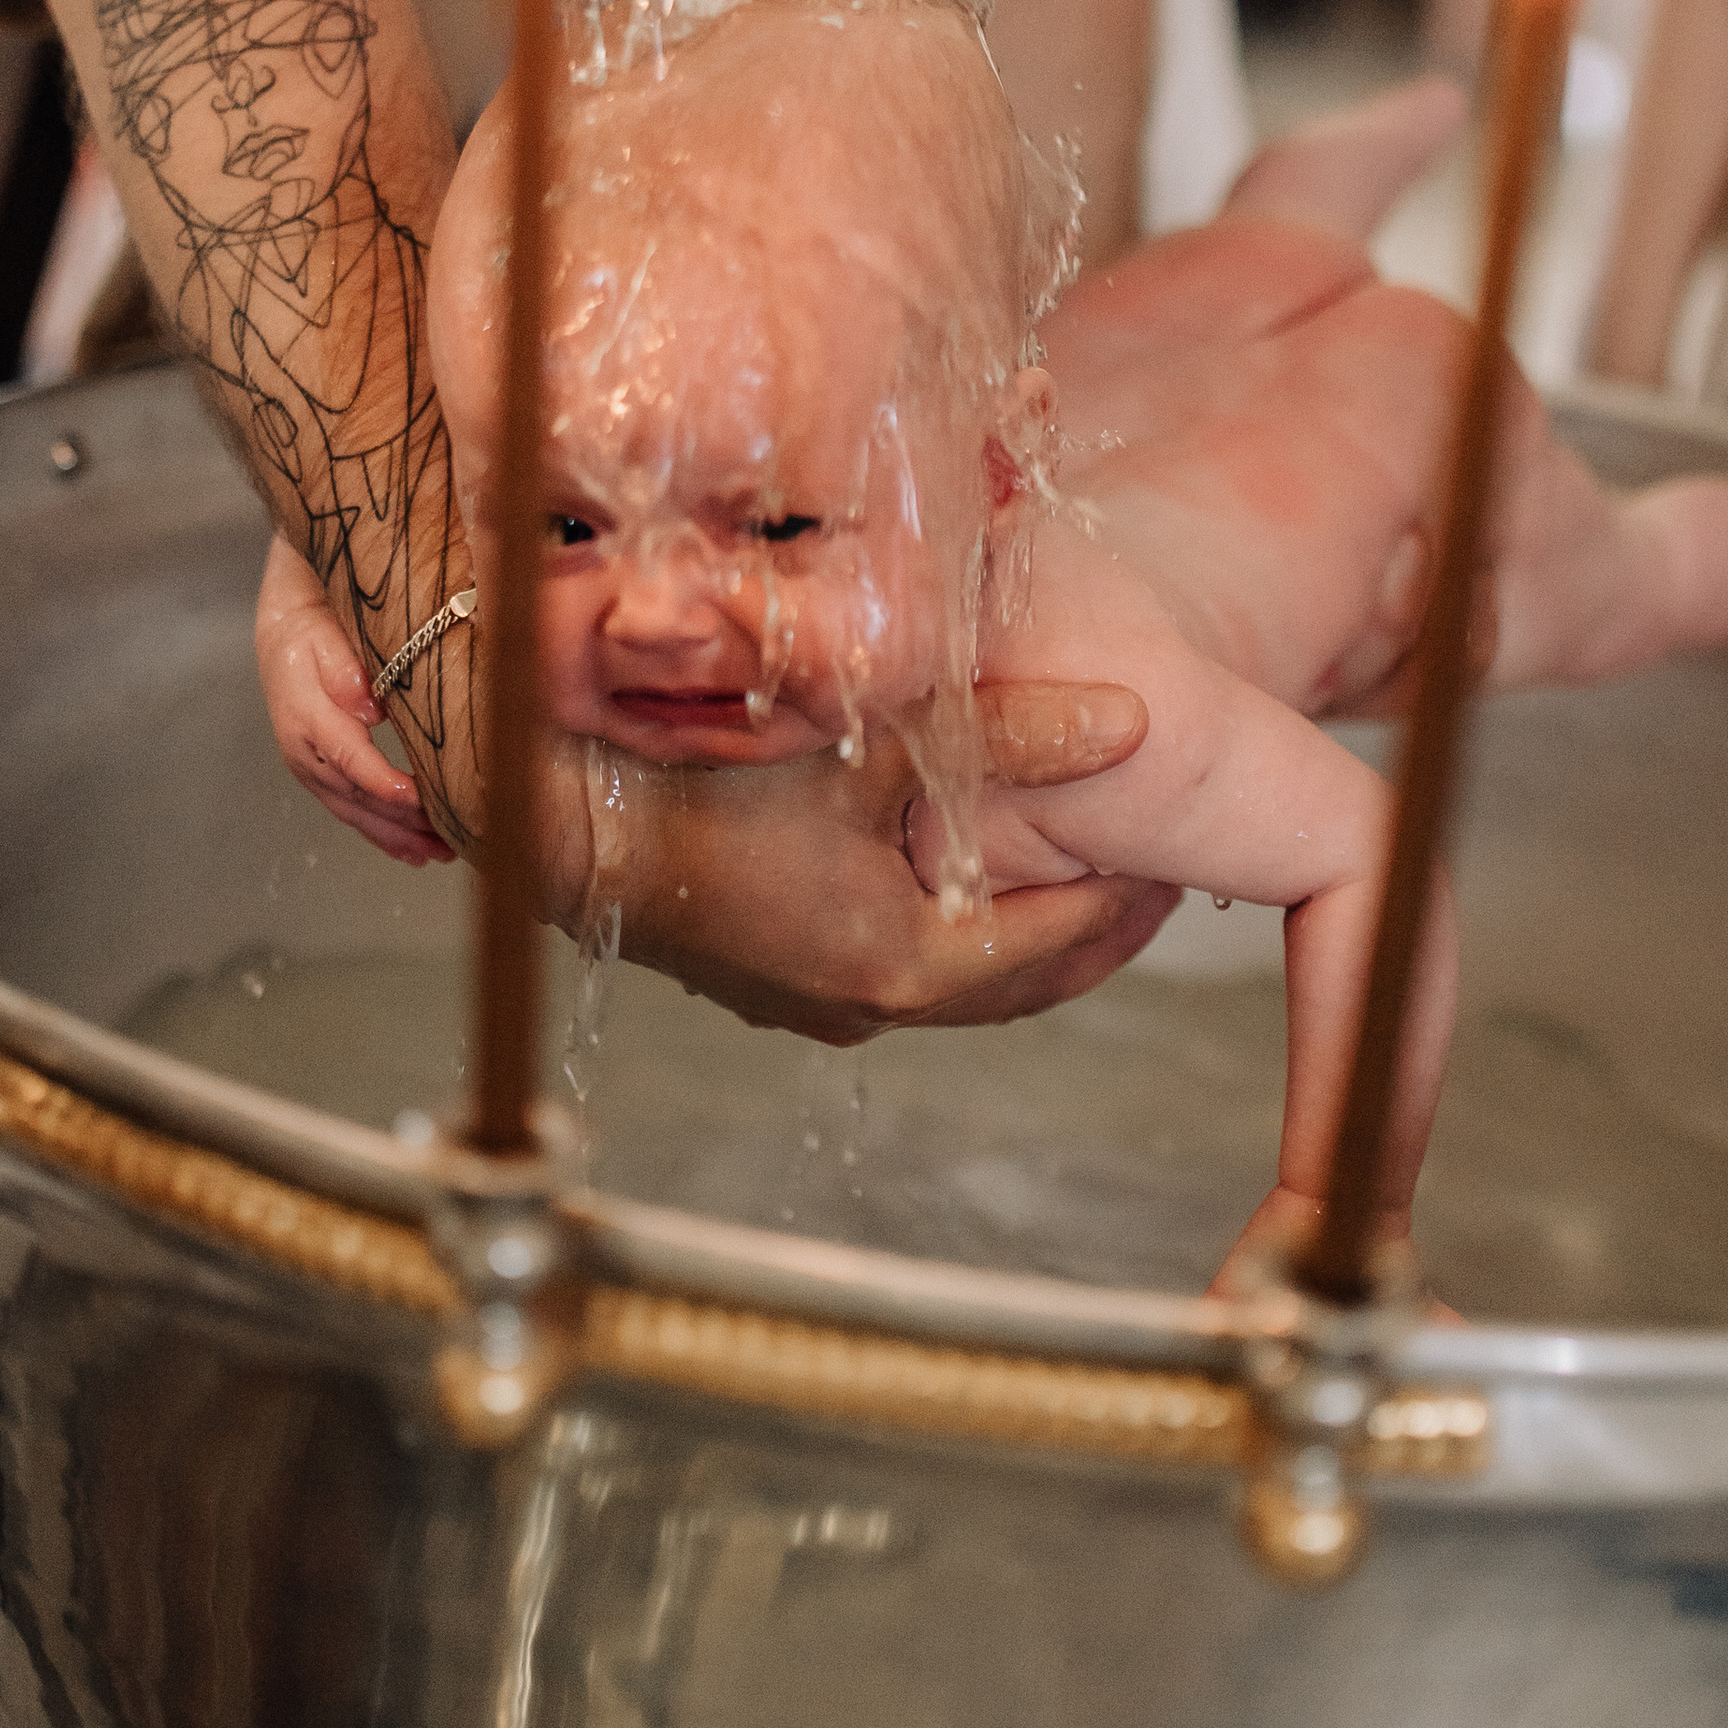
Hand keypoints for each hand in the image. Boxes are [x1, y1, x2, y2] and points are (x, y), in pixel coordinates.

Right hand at [253, 532, 452, 869]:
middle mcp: (306, 753)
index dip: (385, 784)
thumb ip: (344, 669)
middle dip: (402, 823)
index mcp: (307, 718)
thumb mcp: (325, 633)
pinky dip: (384, 832)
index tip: (421, 799)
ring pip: (356, 812)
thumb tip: (368, 706)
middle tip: (447, 840)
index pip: (350, 759)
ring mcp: (313, 769)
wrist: (281, 632)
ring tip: (440, 854)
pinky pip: (353, 810)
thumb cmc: (312, 628)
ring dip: (397, 837)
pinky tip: (413, 850)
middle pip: (357, 797)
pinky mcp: (324, 774)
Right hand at [595, 686, 1176, 1045]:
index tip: (1179, 851)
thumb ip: (1005, 734)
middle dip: (1092, 931)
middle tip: (1155, 877)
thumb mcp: (866, 742)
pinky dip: (954, 933)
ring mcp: (808, 1000)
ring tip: (1079, 873)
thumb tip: (1132, 722)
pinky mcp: (769, 977)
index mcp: (898, 963)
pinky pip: (897, 969)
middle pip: (1018, 985)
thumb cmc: (694, 777)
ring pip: (957, 984)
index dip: (1126, 895)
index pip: (1058, 942)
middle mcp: (859, 1004)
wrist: (549, 815)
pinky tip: (962, 877)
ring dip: (1021, 935)